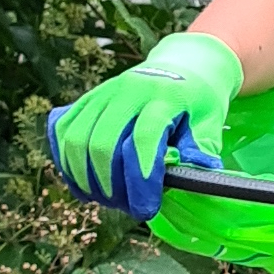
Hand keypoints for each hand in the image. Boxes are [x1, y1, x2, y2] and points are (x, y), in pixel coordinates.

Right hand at [47, 32, 243, 218]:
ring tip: (106, 200)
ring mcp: (102, 93)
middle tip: (127, 208)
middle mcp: (128, 90)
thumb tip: (193, 179)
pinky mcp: (85, 99)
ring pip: (76, 139)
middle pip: (102, 142)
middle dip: (111, 185)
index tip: (145, 207)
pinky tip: (84, 184)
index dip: (141, 177)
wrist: (183, 65)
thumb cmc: (198, 103)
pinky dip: (67, 162)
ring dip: (85, 178)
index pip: (144, 137)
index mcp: (164, 96)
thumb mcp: (211, 123)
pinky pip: (62, 131)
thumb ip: (201, 151)